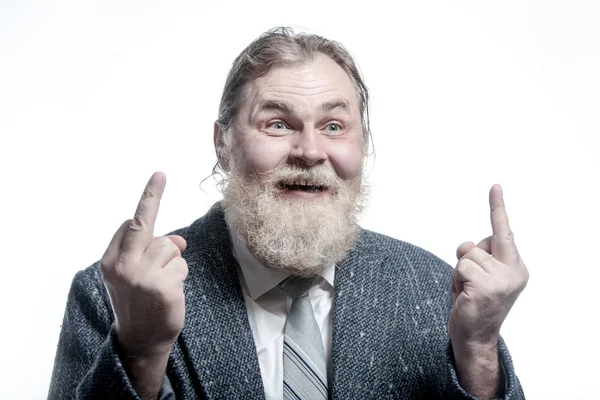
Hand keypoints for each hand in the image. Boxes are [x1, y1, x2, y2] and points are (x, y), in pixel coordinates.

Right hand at [100, 172, 188, 356]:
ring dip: (173, 263)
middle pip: (147, 225)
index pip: (131, 224)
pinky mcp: (163, 287)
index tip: (158, 177)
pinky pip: (182, 265)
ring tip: (162, 283)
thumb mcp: (136, 275)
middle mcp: (123, 266)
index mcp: (111, 261)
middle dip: (152, 194)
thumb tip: (180, 242)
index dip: (148, 203)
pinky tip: (169, 294)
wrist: (140, 340)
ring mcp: (143, 276)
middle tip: (159, 174)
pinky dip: (180, 277)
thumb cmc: (139, 302)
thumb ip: (151, 252)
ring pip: (171, 248)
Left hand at [449, 184, 528, 349]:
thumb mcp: (479, 275)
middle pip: (479, 243)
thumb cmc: (474, 304)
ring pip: (467, 255)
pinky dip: (456, 280)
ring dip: (460, 273)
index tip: (495, 186)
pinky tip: (464, 296)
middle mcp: (514, 271)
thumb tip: (468, 245)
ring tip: (467, 292)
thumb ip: (478, 255)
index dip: (497, 208)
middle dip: (469, 258)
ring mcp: (502, 279)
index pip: (504, 232)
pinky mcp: (486, 287)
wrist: (475, 338)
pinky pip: (461, 267)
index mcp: (516, 267)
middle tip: (471, 284)